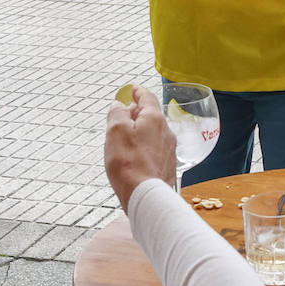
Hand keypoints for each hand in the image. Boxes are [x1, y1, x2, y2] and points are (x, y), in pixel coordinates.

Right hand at [104, 84, 176, 210]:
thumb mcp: (115, 131)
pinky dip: (145, 148)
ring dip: (141, 132)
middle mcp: (166, 132)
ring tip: (125, 139)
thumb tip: (119, 106)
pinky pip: (155, 150)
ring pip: (154, 134)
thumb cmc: (129, 164)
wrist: (147, 196)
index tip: (133, 90)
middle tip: (124, 116)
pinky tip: (135, 157)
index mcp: (154, 119)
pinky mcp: (167, 167)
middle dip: (137, 114)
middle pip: (151, 116)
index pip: (147, 98)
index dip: (138, 92)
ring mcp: (169, 151)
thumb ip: (117, 114)